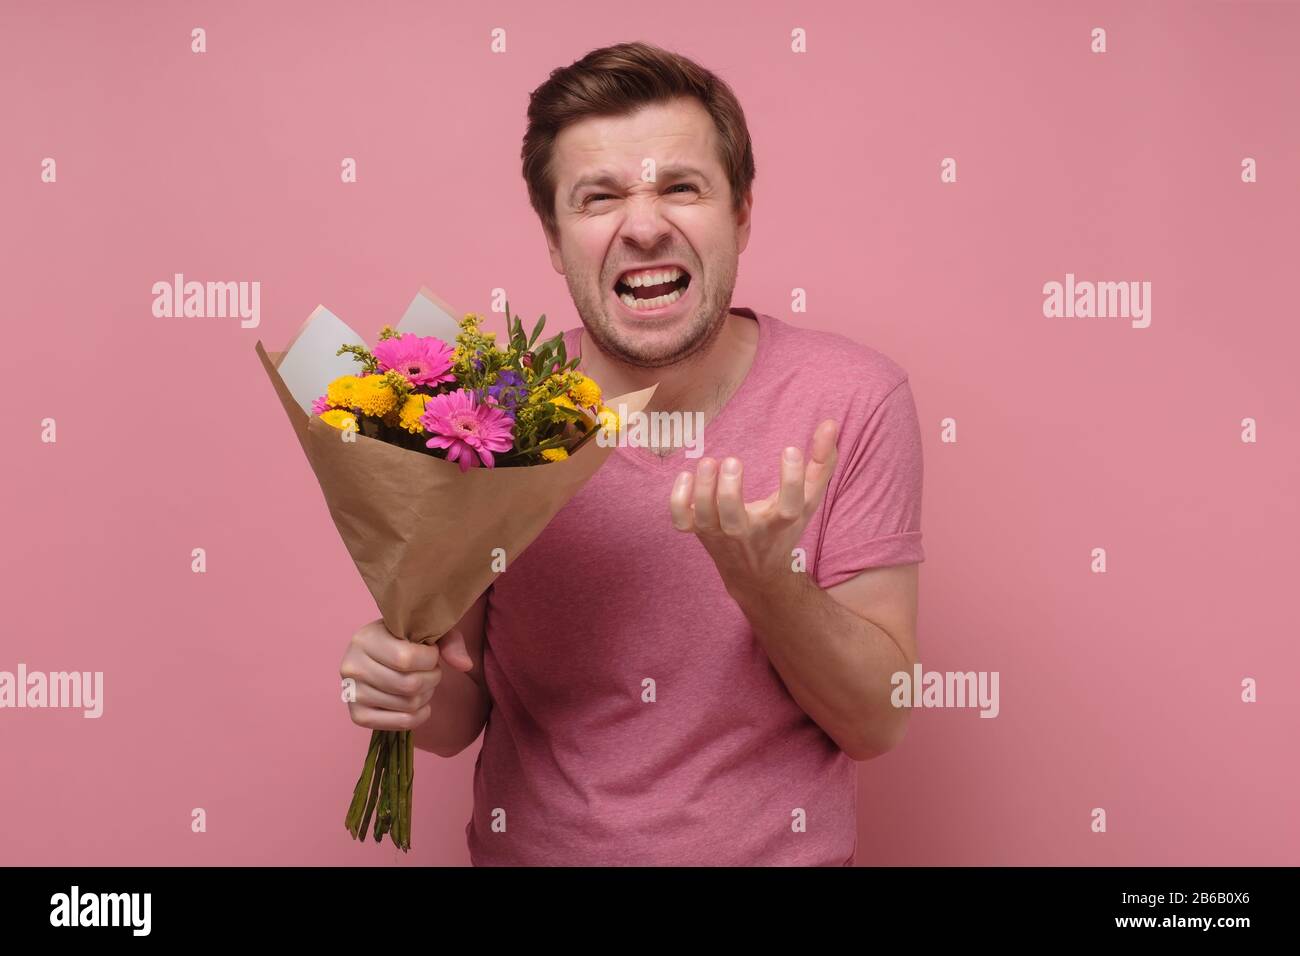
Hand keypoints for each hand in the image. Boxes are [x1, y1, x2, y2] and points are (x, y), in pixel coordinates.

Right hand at [340, 619, 474, 731]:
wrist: (378, 656)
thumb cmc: (404, 640)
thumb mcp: (425, 630)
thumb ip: (449, 642)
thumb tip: (466, 665)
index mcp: (364, 639)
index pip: (406, 658)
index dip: (430, 659)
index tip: (431, 653)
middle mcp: (351, 667)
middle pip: (409, 685)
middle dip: (432, 678)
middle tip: (431, 670)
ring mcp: (352, 694)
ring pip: (407, 704)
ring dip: (426, 695)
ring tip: (423, 683)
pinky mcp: (358, 716)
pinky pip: (400, 723)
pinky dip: (419, 716)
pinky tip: (420, 704)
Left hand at [669, 419, 839, 597]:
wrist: (755, 573)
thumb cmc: (783, 527)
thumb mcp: (807, 499)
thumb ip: (821, 462)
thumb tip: (830, 423)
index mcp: (779, 523)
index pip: (788, 506)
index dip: (791, 479)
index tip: (791, 450)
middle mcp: (747, 532)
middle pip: (734, 519)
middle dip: (729, 492)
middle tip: (733, 460)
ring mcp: (719, 534)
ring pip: (705, 518)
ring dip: (703, 490)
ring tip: (708, 461)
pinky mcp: (698, 531)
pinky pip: (681, 520)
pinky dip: (677, 500)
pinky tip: (685, 474)